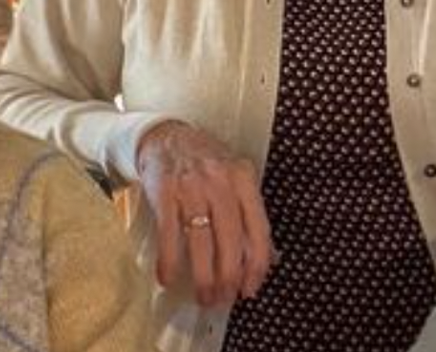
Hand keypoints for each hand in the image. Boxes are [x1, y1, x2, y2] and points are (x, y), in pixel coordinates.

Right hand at [134, 121, 273, 306]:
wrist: (165, 137)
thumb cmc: (204, 164)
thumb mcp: (235, 180)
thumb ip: (252, 216)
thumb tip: (271, 259)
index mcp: (244, 179)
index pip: (259, 229)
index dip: (257, 266)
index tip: (250, 289)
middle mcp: (220, 181)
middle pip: (231, 240)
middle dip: (228, 277)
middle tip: (223, 299)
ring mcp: (191, 186)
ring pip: (201, 241)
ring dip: (203, 276)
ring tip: (204, 296)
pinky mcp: (164, 191)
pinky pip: (169, 235)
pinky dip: (169, 261)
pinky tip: (168, 278)